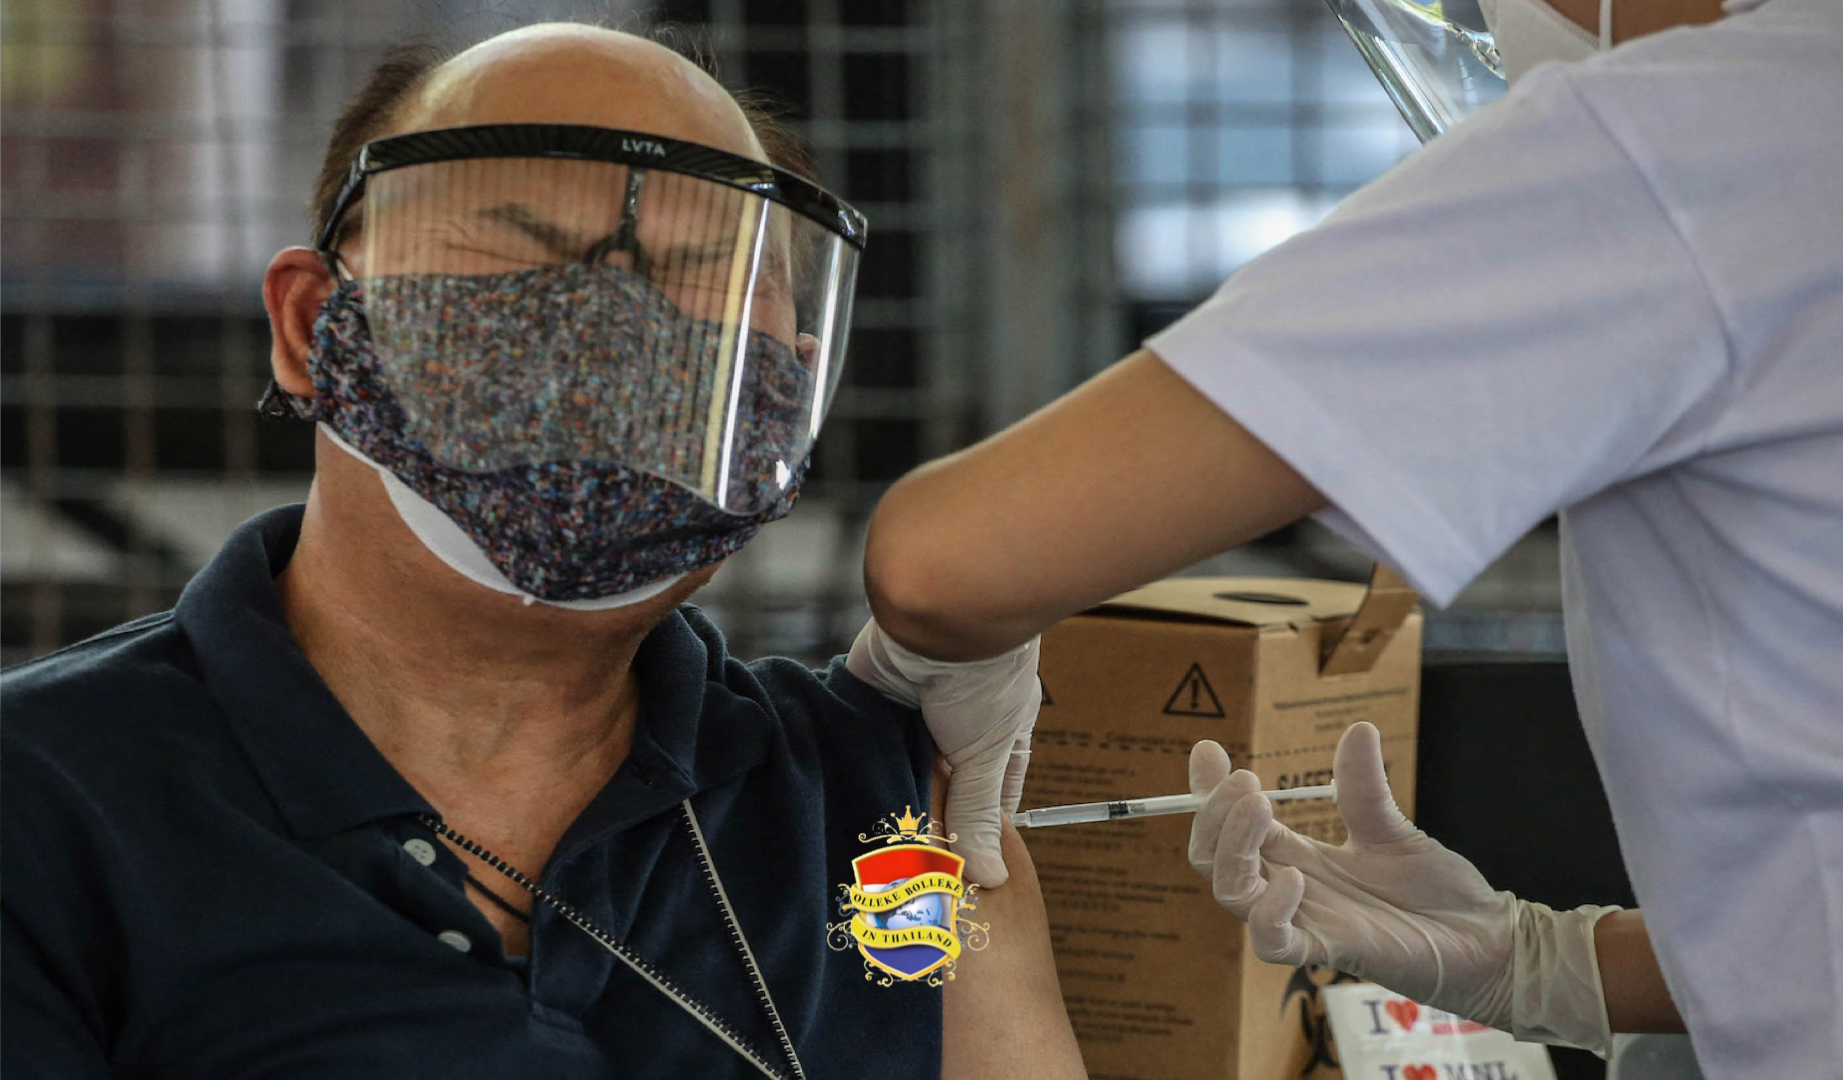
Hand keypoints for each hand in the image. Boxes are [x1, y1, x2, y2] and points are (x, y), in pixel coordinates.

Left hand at [847, 618, 1039, 886]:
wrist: (943, 614)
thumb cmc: (985, 681)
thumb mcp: (986, 756)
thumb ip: (978, 815)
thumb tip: (989, 878)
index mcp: (997, 735)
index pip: (990, 795)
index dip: (977, 830)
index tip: (960, 871)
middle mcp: (955, 723)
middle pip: (939, 783)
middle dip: (926, 816)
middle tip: (904, 868)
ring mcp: (911, 709)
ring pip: (899, 762)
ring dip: (888, 789)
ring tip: (867, 846)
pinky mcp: (871, 694)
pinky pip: (863, 735)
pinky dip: (856, 759)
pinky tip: (842, 796)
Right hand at [1187, 721, 1620, 1054]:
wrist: (1487, 941)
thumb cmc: (1438, 895)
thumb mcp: (1392, 830)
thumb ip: (1363, 788)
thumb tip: (1358, 729)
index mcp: (1297, 858)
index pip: (1231, 825)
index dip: (1207, 792)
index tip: (1209, 751)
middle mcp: (1289, 888)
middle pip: (1213, 858)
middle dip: (1214, 815)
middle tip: (1245, 781)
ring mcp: (1306, 921)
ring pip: (1230, 892)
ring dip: (1233, 847)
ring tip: (1260, 807)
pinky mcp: (1332, 951)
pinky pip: (1272, 941)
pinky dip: (1270, 909)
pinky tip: (1294, 878)